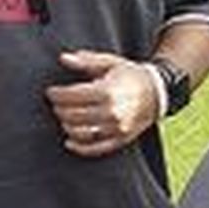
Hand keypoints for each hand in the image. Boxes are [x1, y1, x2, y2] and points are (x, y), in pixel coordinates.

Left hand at [47, 52, 162, 156]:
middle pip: (72, 115)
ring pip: (81, 132)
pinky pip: (96, 148)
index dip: (56, 94)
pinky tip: (69, 142)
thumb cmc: (130, 76)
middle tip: (57, 104)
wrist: (157, 93)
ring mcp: (117, 128)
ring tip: (64, 117)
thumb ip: (86, 61)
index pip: (71, 96)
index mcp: (108, 92)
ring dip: (67, 125)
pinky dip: (80, 147)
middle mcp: (113, 112)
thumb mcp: (110, 63)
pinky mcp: (121, 140)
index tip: (51, 92)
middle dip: (59, 109)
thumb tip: (64, 58)